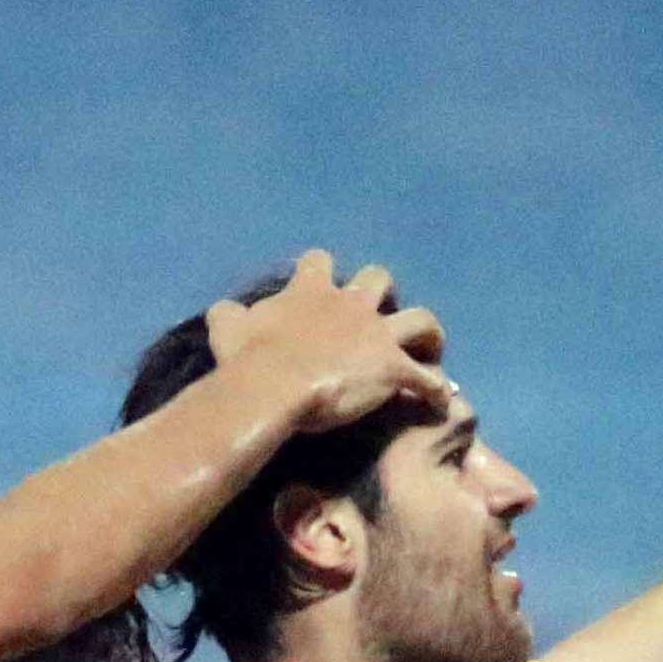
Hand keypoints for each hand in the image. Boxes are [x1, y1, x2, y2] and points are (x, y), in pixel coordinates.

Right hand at [206, 249, 452, 432]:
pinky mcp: (394, 369)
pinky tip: (440, 400)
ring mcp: (377, 335)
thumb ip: (229, 315)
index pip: (319, 262)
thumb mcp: (227, 329)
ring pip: (421, 321)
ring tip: (429, 351)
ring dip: (427, 335)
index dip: (319, 272)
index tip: (317, 285)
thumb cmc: (249, 359)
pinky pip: (427, 379)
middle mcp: (351, 304)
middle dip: (380, 292)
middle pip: (378, 278)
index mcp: (310, 290)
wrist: (275, 386)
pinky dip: (435, 389)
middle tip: (375, 318)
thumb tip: (222, 310)